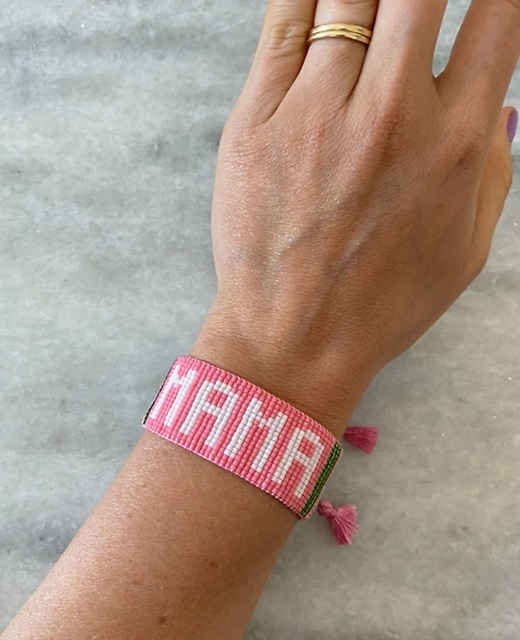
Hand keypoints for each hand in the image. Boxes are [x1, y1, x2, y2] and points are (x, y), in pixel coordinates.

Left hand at [194, 0, 518, 435]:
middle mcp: (394, 116)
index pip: (495, 16)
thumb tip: (497, 100)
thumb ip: (494, 168)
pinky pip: (284, 19)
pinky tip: (322, 1)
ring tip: (372, 10)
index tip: (477, 2)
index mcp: (456, 145)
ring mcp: (320, 113)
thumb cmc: (381, 305)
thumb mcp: (467, 251)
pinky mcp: (258, 120)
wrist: (293, 342)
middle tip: (413, 8)